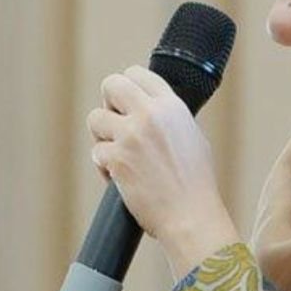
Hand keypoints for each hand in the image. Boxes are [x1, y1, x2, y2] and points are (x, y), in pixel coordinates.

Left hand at [87, 65, 239, 278]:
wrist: (191, 216)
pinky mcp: (117, 158)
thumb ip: (168, 117)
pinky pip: (96, 152)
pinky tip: (120, 178)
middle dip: (108, 103)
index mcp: (172, 106)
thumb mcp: (192, 137)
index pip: (137, 73)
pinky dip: (104, 167)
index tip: (126, 103)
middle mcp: (151, 115)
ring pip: (95, 118)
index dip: (128, 87)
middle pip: (111, 84)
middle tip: (116, 123)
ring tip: (119, 155)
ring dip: (102, 137)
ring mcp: (131, 135)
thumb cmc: (195, 183)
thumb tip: (147, 106)